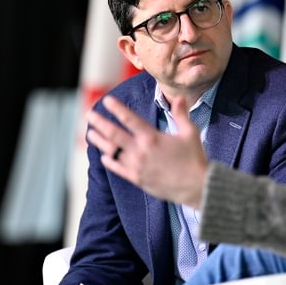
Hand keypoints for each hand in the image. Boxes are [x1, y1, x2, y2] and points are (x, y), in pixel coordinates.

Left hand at [85, 95, 208, 207]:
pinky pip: (118, 169)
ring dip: (100, 142)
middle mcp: (140, 151)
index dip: (116, 108)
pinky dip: (109, 162)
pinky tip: (103, 157)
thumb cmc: (194, 159)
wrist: (196, 186)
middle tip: (89, 115)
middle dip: (100, 123)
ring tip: (90, 134)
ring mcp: (137, 166)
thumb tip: (179, 97)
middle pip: (114, 134)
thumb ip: (181, 114)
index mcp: (152, 137)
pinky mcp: (137, 179)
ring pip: (112, 151)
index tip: (106, 100)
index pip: (129, 119)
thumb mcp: (190, 133)